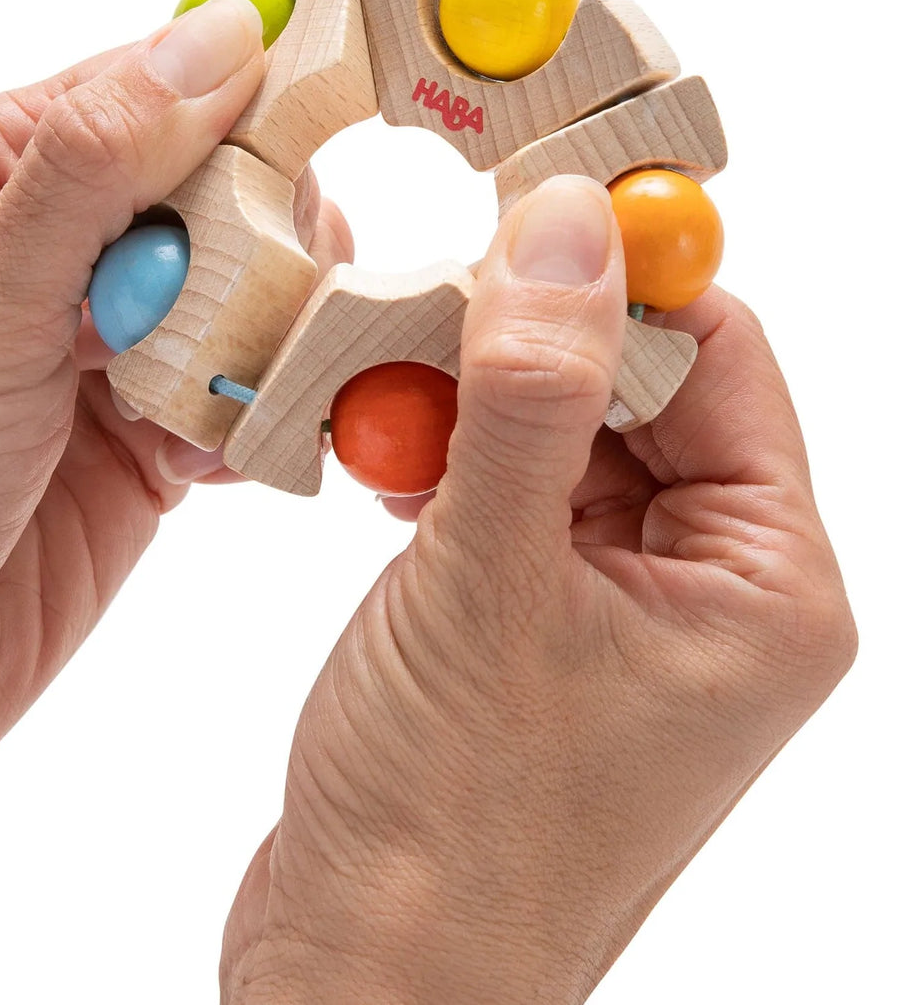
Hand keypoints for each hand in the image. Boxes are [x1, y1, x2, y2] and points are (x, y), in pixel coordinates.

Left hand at [0, 0, 350, 892]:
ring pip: (248, 301)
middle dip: (260, 247)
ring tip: (236, 395)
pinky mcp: (151, 439)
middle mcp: (59, 253)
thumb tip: (218, 36)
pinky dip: (256, 419)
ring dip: (264, 343)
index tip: (329, 128)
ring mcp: (111, 350)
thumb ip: (97, 170)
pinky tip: (222, 457)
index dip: (244, 102)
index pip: (153, 93)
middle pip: (222, 198)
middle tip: (253, 310)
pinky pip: (242, 396)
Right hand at [222, 175, 855, 1002]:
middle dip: (526, 340)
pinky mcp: (534, 626)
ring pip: (558, 437)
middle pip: (635, 392)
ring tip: (385, 389)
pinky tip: (383, 452)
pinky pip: (506, 495)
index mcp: (764, 588)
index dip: (624, 277)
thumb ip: (534, 394)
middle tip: (424, 295)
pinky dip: (445, 457)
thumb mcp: (491, 582)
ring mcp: (616, 611)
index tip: (524, 203)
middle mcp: (708, 594)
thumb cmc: (453, 827)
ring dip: (470, 399)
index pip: (719, 360)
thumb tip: (568, 227)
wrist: (366, 981)